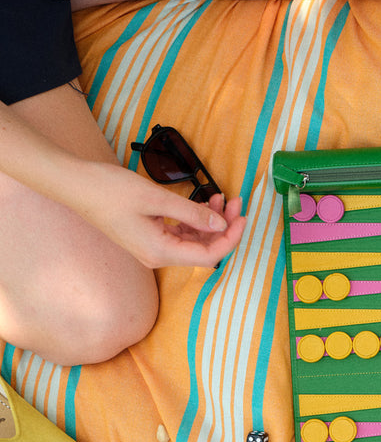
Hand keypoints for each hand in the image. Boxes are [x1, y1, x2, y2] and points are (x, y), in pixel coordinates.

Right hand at [77, 160, 245, 268]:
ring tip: (220, 198)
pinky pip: (179, 233)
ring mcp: (152, 247)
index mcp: (160, 252)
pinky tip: (202, 203)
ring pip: (192, 240)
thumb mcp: (157, 199)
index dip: (230, 238)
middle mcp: (157, 256)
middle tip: (235, 202)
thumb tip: (221, 224)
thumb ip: (192, 213)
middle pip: (203, 249)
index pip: (209, 255)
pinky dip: (194, 220)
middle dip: (223, 227)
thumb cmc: (110, 191)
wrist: (76, 186)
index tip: (243, 217)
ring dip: (210, 221)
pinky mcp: (148, 236)